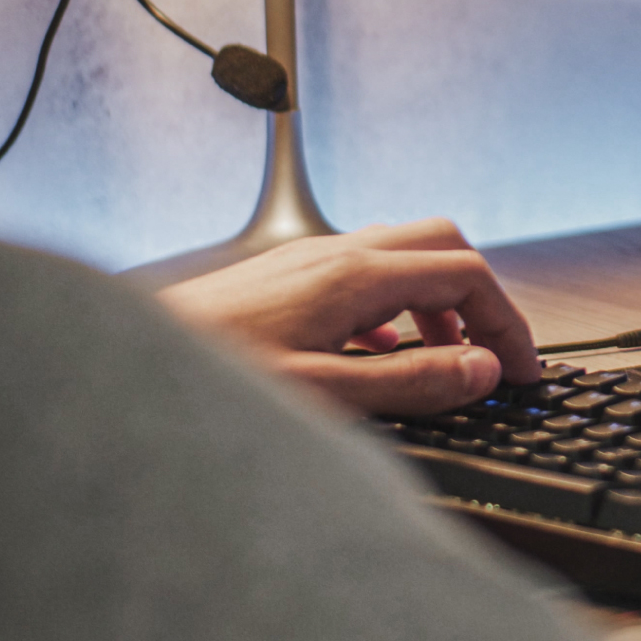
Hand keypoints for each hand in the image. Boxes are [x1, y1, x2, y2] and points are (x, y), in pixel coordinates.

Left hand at [159, 218, 542, 417]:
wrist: (117, 373)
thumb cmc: (206, 385)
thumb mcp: (322, 398)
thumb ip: (409, 382)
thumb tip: (481, 371)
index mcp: (354, 275)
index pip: (466, 274)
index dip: (508, 322)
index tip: (523, 370)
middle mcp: (335, 253)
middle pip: (443, 243)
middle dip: (482, 296)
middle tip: (496, 354)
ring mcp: (308, 262)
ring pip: (403, 255)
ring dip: (439, 302)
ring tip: (445, 362)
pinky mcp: (284, 281)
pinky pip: (365, 274)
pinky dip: (396, 309)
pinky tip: (378, 356)